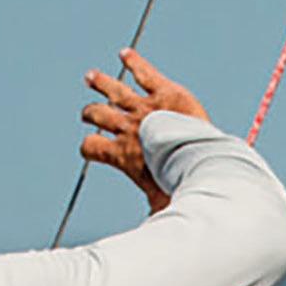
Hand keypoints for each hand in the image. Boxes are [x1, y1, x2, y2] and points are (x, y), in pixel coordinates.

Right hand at [81, 48, 210, 211]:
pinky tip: (125, 54)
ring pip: (114, 90)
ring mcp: (144, 107)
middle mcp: (127, 128)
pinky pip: (144, 73)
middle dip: (90, 113)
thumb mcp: (158, 203)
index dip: (87, 146)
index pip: (90, 147)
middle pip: (98, 115)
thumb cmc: (177, 186)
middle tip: (87, 113)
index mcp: (121, 154)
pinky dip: (134, 62)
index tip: (90, 147)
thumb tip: (154, 231)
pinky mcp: (163, 91)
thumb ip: (152, 210)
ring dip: (100, 83)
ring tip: (90, 77)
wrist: (198, 160)